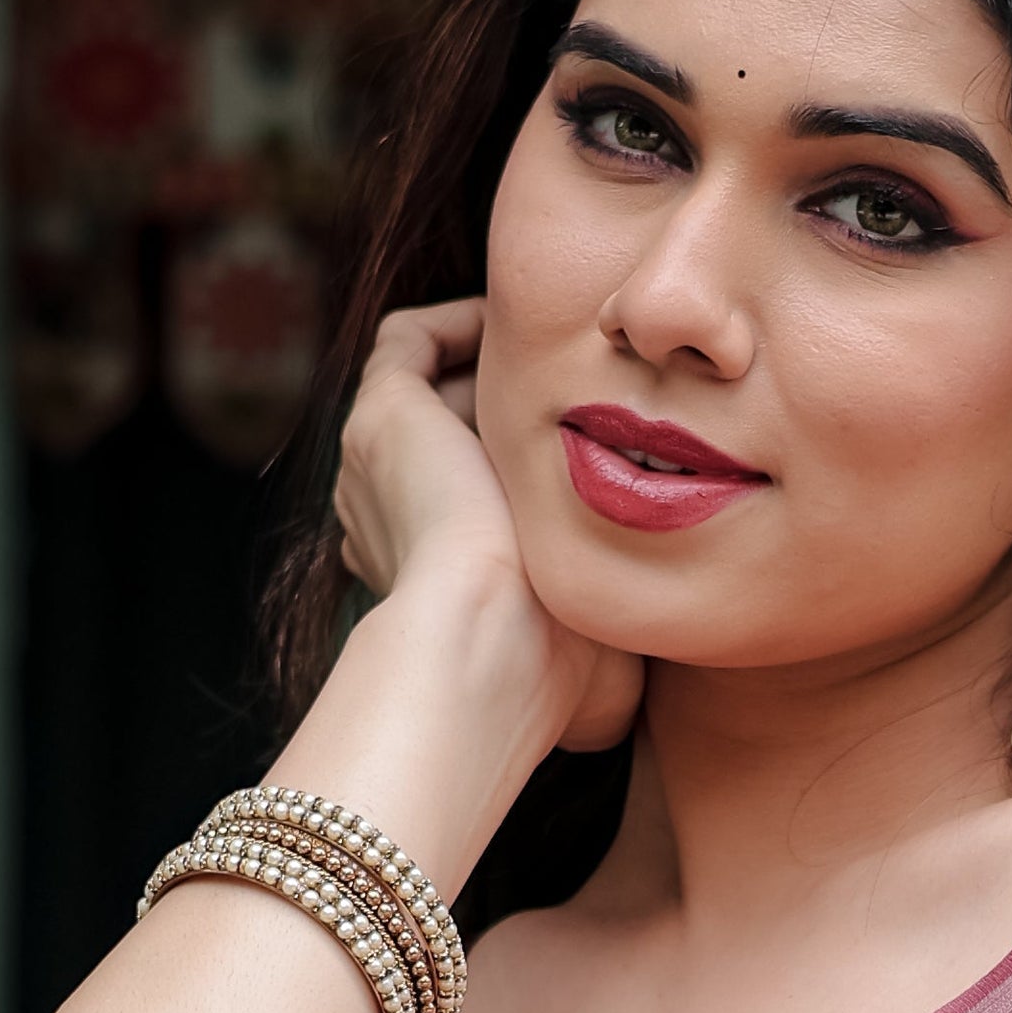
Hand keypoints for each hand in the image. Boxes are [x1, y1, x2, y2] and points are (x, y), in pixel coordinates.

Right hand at [333, 295, 641, 755]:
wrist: (491, 642)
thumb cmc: (546, 672)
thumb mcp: (589, 664)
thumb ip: (611, 649)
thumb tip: (634, 690)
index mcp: (432, 573)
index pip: (477, 501)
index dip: (536, 475)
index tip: (610, 462)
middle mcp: (391, 514)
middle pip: (458, 438)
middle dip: (523, 418)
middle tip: (603, 402)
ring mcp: (377, 465)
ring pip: (437, 390)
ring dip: (498, 369)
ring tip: (570, 359)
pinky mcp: (382, 415)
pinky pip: (410, 340)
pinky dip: (464, 322)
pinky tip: (530, 328)